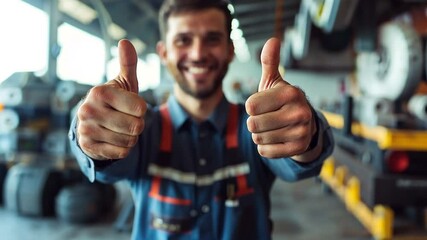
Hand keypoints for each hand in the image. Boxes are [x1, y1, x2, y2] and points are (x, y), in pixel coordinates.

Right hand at [76, 39, 146, 159]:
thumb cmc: (115, 100)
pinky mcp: (88, 147)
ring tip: (119, 129)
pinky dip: (123, 148)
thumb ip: (128, 64)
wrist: (93, 124)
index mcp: (100, 92)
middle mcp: (89, 110)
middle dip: (137, 125)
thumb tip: (125, 42)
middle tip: (126, 119)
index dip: (141, 109)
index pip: (140, 108)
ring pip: (129, 141)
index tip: (131, 106)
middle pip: (136, 127)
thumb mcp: (124, 82)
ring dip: (130, 138)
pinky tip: (113, 139)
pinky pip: (121, 153)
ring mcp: (86, 130)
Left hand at [245, 38, 316, 159]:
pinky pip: (265, 152)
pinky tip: (276, 139)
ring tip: (272, 128)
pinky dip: (265, 147)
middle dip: (254, 123)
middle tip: (266, 118)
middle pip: (253, 124)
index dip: (252, 106)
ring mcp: (301, 132)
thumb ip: (269, 62)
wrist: (304, 124)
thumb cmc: (281, 100)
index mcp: (290, 93)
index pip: (250, 105)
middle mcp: (299, 112)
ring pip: (258, 139)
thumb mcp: (274, 81)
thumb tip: (272, 40)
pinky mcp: (298, 148)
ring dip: (259, 135)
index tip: (263, 105)